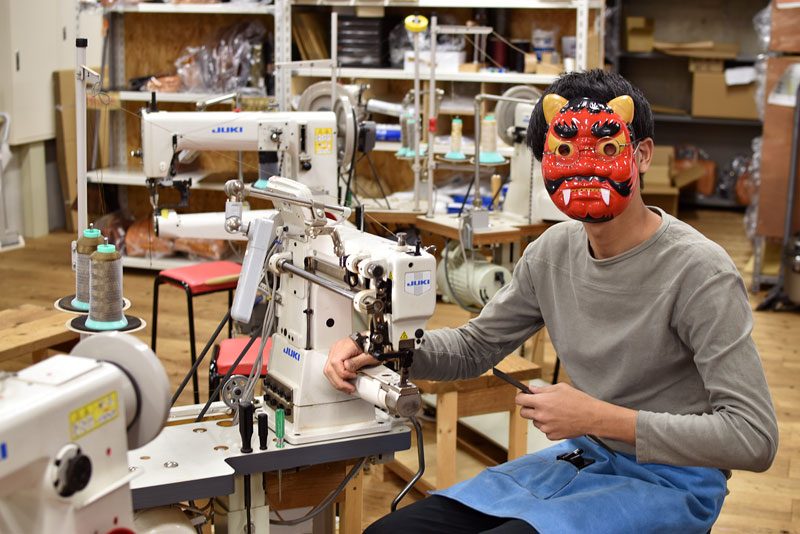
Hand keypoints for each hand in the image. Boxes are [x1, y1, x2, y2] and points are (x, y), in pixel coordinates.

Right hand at [323, 336, 379, 392]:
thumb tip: (347, 367)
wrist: (373, 342)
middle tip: (349, 388)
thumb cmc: (372, 346)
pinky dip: (337, 379)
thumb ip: (358, 361)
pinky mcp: (336, 357)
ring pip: (328, 371)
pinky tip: (344, 383)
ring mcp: (335, 353)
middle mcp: (337, 349)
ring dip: (337, 383)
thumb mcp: (369, 355)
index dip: (343, 373)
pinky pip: (331, 370)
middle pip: (329, 369)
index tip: (353, 376)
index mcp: (344, 346)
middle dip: (339, 382)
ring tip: (347, 388)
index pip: (335, 362)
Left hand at [516, 382, 636, 444]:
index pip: (519, 400)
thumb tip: (531, 389)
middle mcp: (541, 416)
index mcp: (541, 402)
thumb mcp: (560, 388)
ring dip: (540, 417)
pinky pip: (545, 430)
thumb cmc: (579, 401)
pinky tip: (560, 421)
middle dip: (528, 408)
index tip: (524, 397)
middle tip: (537, 405)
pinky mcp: (552, 436)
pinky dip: (549, 426)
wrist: (592, 417)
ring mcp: (546, 427)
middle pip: (523, 413)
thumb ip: (543, 390)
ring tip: (555, 413)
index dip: (521, 397)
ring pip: (535, 422)